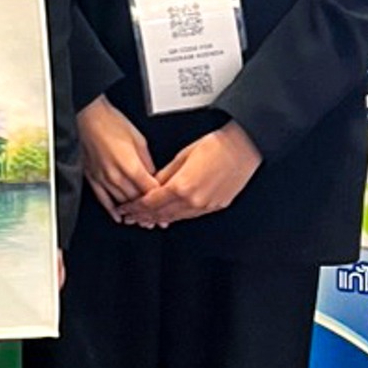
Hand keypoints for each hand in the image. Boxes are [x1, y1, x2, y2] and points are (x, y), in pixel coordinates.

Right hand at [76, 95, 156, 220]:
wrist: (87, 114)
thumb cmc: (111, 121)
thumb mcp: (139, 140)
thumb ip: (148, 162)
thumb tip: (153, 177)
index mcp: (131, 166)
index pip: (151, 191)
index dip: (162, 200)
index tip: (169, 205)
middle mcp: (116, 176)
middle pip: (138, 201)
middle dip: (150, 210)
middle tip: (160, 218)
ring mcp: (103, 178)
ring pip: (122, 203)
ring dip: (134, 213)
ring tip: (144, 221)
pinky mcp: (92, 177)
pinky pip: (103, 200)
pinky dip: (112, 210)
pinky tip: (119, 217)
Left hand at [124, 122, 262, 228]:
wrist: (242, 150)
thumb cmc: (214, 147)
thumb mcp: (182, 156)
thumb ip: (165, 173)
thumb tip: (152, 184)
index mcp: (182, 186)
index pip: (152, 202)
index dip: (136, 207)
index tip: (126, 208)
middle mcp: (194, 201)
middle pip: (163, 214)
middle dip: (144, 217)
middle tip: (130, 218)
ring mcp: (206, 206)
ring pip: (176, 218)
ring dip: (159, 220)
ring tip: (145, 220)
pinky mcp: (215, 207)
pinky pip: (190, 215)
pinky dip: (176, 217)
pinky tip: (169, 216)